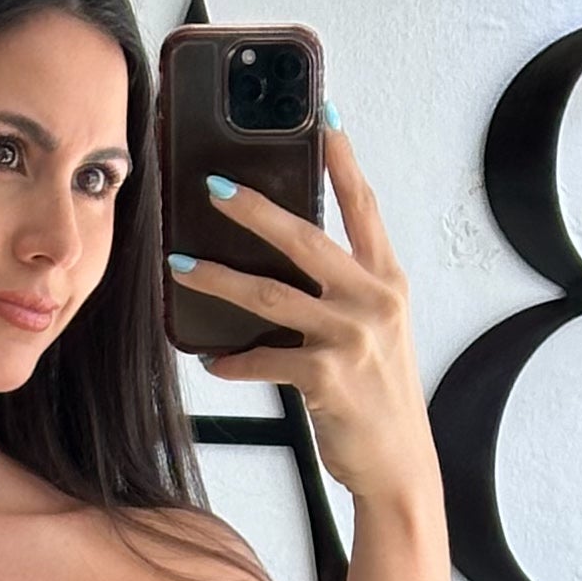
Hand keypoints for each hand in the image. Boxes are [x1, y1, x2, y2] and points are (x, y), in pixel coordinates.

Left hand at [170, 112, 431, 513]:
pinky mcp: (327, 379)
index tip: (322, 115)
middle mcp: (374, 301)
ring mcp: (352, 338)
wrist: (399, 465)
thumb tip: (291, 266)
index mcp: (387, 281)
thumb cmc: (380, 399)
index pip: (363, 207)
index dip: (342, 159)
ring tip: (182, 267)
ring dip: (220, 280)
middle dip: (254, 208)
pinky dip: (235, 361)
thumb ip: (346, 293)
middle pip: (305, 239)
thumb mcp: (378, 333)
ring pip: (273, 296)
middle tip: (213, 186)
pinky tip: (214, 360)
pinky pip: (267, 360)